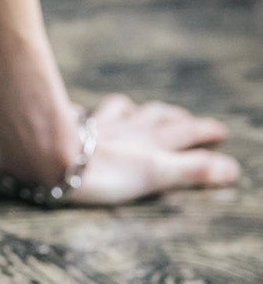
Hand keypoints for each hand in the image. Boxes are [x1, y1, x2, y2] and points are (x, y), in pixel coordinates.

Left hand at [68, 93, 238, 204]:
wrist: (53, 160)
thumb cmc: (105, 173)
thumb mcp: (157, 174)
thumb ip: (193, 170)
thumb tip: (230, 168)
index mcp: (150, 143)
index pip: (183, 133)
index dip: (202, 132)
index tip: (218, 130)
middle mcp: (127, 130)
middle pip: (155, 118)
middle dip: (174, 118)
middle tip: (186, 118)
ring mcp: (98, 127)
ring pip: (121, 111)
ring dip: (134, 110)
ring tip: (136, 109)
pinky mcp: (70, 128)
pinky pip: (79, 115)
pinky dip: (83, 113)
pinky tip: (78, 112)